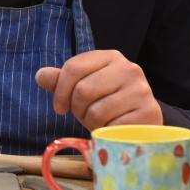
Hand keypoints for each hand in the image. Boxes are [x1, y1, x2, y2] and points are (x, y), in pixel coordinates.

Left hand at [34, 49, 162, 130]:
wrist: (140, 122)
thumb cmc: (107, 102)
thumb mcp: (82, 88)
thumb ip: (61, 81)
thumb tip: (40, 75)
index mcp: (110, 57)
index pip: (73, 68)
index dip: (60, 92)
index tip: (60, 108)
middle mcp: (129, 68)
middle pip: (83, 90)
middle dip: (77, 109)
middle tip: (85, 115)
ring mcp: (141, 90)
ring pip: (96, 111)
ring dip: (92, 123)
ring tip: (100, 122)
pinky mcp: (149, 112)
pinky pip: (112, 127)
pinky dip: (107, 133)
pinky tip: (114, 129)